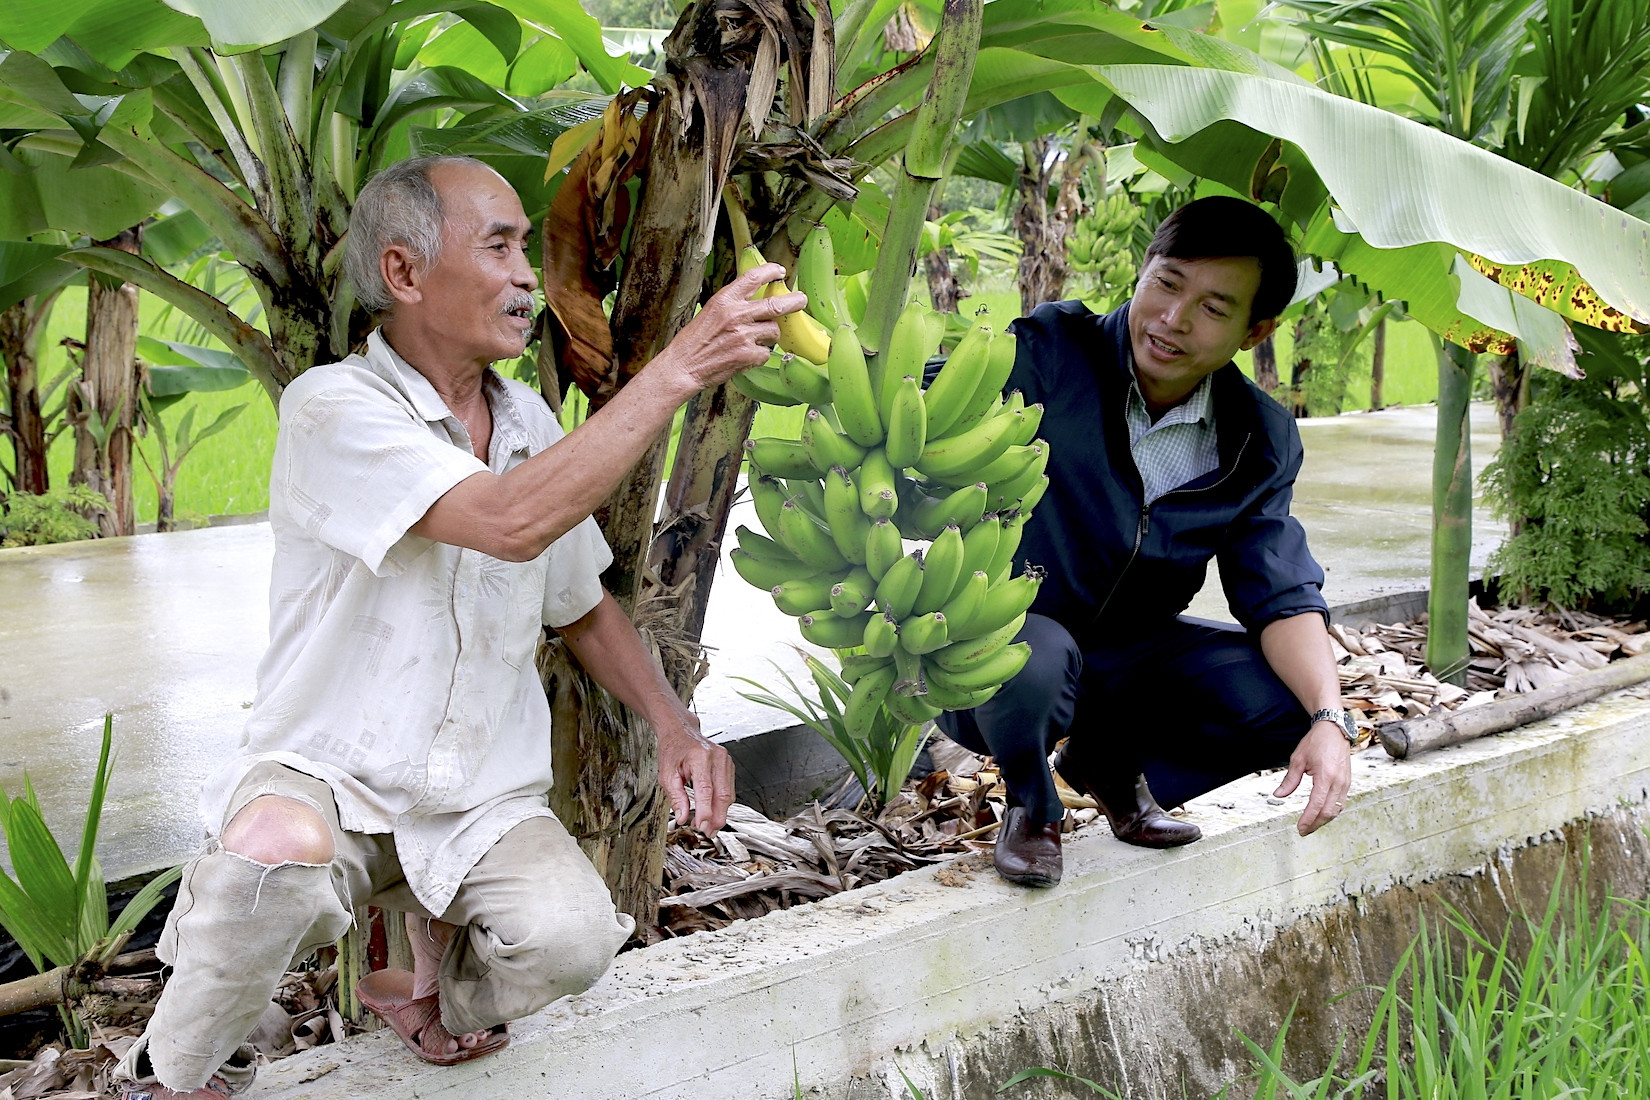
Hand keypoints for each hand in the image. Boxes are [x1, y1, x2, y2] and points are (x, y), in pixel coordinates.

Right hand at [655, 263, 808, 392]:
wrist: (683, 366)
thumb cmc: (694, 341)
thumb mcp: (710, 312)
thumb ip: (733, 305)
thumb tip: (757, 302)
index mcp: (725, 300)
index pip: (753, 277)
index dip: (770, 271)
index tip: (779, 271)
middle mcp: (736, 314)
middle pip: (776, 304)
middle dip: (794, 302)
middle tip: (801, 300)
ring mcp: (744, 336)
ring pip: (773, 331)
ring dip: (769, 336)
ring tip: (753, 340)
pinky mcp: (748, 355)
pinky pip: (766, 352)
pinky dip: (759, 355)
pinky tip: (745, 357)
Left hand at [655, 710, 734, 833]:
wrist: (681, 732)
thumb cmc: (673, 751)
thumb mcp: (666, 775)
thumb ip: (676, 797)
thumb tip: (683, 818)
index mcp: (700, 757)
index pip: (706, 790)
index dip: (705, 812)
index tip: (700, 827)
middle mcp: (717, 757)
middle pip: (723, 794)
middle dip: (716, 817)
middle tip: (707, 832)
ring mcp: (726, 760)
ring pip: (729, 794)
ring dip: (720, 813)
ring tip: (709, 826)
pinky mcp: (729, 765)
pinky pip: (729, 789)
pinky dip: (722, 803)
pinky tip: (713, 812)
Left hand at [1273, 721, 1351, 835]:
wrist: (1334, 729)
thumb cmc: (1316, 742)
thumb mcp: (1298, 759)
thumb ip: (1290, 780)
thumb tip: (1278, 795)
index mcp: (1326, 776)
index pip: (1316, 804)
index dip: (1308, 819)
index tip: (1300, 828)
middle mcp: (1338, 782)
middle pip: (1328, 812)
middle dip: (1315, 824)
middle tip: (1303, 831)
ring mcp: (1345, 783)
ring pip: (1336, 810)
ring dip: (1324, 820)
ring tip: (1311, 825)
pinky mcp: (1347, 782)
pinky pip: (1341, 803)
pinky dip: (1331, 812)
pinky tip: (1322, 815)